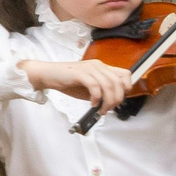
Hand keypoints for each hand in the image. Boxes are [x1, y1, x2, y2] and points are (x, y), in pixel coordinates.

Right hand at [19, 58, 134, 111]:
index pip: (125, 74)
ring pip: (108, 85)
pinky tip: (92, 103)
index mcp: (102, 68)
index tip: (120, 99)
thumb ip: (102, 92)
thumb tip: (113, 103)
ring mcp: (89, 68)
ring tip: (101, 109)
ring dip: (108, 101)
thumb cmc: (68, 82)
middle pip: (119, 82)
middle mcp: (98, 66)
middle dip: (117, 99)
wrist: (48, 75)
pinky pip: (95, 86)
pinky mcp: (80, 73)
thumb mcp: (90, 88)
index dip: (127, 88)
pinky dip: (96, 97)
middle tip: (109, 108)